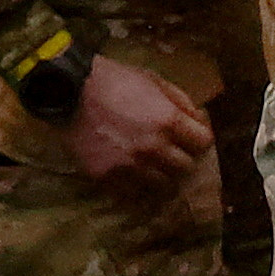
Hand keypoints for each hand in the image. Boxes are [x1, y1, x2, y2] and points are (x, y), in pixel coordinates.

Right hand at [58, 56, 214, 208]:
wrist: (71, 92)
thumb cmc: (115, 80)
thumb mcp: (154, 80)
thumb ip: (182, 102)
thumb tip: (199, 121)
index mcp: (168, 120)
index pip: (204, 143)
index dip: (199, 138)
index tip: (191, 137)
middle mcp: (154, 148)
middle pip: (186, 168)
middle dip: (183, 158)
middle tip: (173, 152)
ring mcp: (131, 166)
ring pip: (163, 186)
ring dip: (163, 176)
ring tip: (154, 167)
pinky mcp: (108, 178)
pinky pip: (134, 195)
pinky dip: (138, 188)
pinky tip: (134, 176)